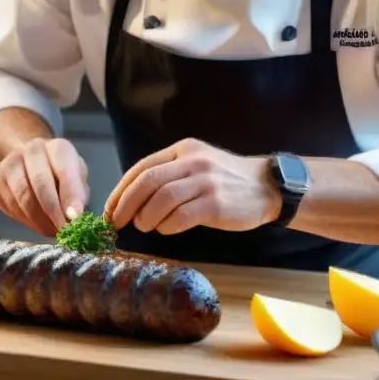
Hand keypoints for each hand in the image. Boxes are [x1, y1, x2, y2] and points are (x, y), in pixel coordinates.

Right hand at [0, 138, 89, 236]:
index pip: (64, 170)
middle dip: (53, 212)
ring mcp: (9, 165)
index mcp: (57, 147)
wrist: (29, 162)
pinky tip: (36, 224)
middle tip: (62, 231)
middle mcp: (31, 150)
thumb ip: (78, 194)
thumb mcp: (77, 178)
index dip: (70, 196)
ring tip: (51, 231)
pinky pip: (10, 208)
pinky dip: (26, 221)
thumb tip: (74, 216)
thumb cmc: (60, 173)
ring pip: (23, 198)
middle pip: (40, 183)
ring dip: (39, 221)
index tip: (74, 218)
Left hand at [103, 139, 280, 234]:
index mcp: (183, 150)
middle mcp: (193, 162)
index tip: (109, 208)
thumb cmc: (226, 181)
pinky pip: (181, 216)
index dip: (121, 189)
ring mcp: (205, 182)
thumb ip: (170, 175)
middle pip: (147, 181)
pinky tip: (166, 229)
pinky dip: (167, 225)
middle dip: (125, 204)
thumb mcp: (197, 165)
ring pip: (162, 199)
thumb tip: (131, 200)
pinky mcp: (216, 204)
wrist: (268, 186)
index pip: (142, 168)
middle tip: (116, 222)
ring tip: (143, 226)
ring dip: (145, 217)